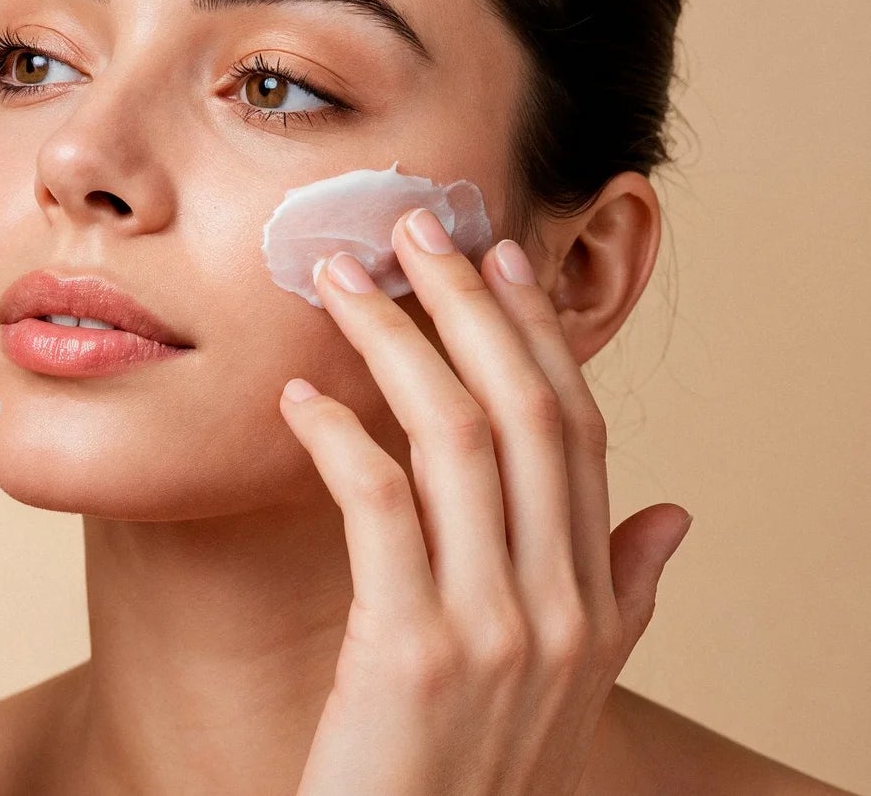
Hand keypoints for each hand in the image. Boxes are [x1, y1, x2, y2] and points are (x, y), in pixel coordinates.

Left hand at [278, 208, 691, 795]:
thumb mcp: (569, 686)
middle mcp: (559, 603)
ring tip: (339, 283)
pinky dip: (339, 438)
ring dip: (395, 343)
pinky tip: (296, 400)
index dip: (535, 332)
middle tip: (410, 228)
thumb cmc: (472, 770)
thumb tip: (674, 512)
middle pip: (523, 411)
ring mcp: (493, 627)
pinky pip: (379, 507)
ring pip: (455, 438)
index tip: (494, 257)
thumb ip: (624, 596)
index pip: (574, 429)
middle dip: (466, 306)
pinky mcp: (412, 651)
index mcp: (592, 598)